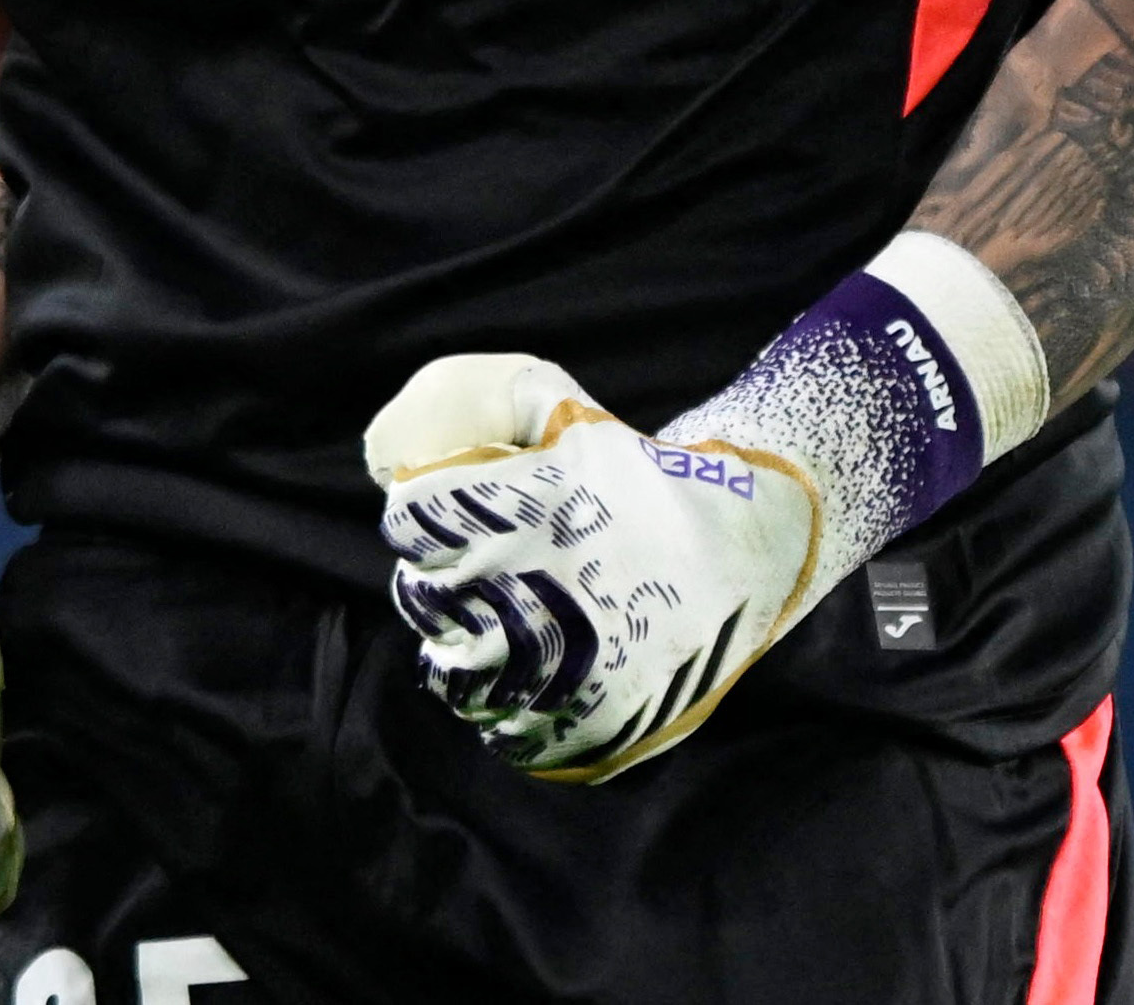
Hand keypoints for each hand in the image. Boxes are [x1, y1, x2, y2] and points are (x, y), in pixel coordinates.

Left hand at [364, 351, 823, 783]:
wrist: (747, 545)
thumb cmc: (642, 471)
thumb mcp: (563, 410)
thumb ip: (481, 405)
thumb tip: (387, 450)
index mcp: (508, 515)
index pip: (411, 521)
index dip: (426, 516)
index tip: (452, 516)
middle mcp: (517, 596)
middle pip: (424, 597)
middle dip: (447, 579)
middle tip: (493, 568)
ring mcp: (547, 673)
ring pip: (452, 670)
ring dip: (467, 643)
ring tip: (511, 621)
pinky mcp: (578, 729)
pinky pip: (502, 729)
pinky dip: (506, 706)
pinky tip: (534, 672)